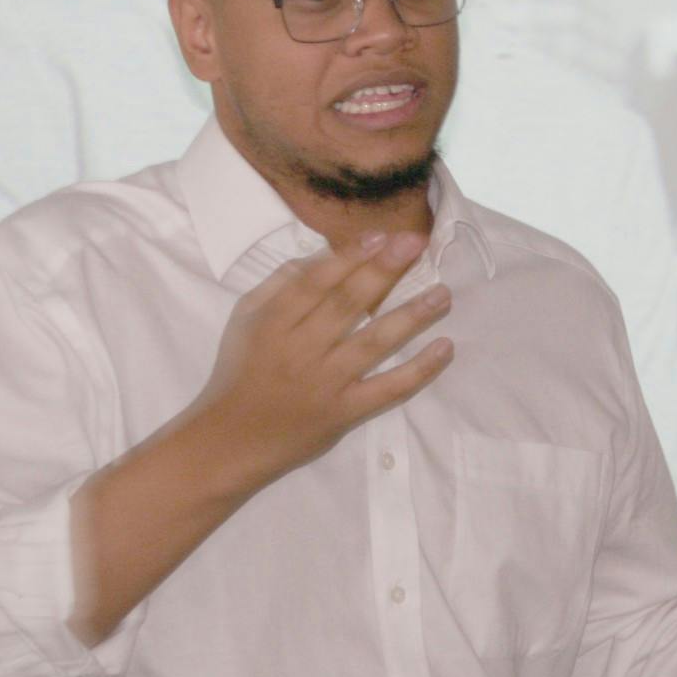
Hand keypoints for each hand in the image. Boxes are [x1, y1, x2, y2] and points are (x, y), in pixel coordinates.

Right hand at [187, 231, 453, 490]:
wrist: (231, 441)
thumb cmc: (238, 373)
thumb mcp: (245, 321)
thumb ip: (279, 285)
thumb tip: (323, 255)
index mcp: (273, 323)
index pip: (315, 282)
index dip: (348, 256)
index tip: (380, 235)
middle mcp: (301, 350)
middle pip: (348, 304)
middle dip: (384, 270)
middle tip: (416, 242)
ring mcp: (326, 383)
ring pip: (374, 342)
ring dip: (411, 315)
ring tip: (442, 294)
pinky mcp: (345, 412)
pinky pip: (388, 389)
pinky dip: (419, 370)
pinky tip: (444, 348)